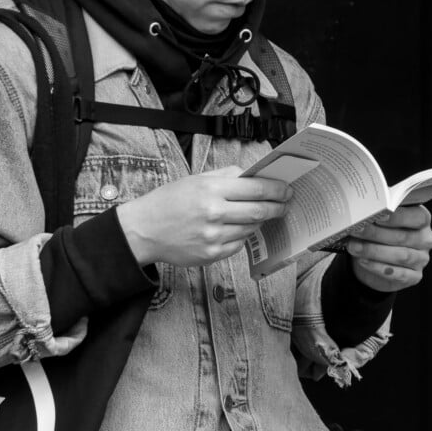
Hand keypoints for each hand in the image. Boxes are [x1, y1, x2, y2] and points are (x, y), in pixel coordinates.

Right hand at [116, 165, 291, 266]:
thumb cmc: (169, 201)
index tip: (287, 189)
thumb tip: (254, 175)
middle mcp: (214, 214)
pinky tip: (236, 228)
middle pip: (259, 211)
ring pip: (251, 229)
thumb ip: (227, 176)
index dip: (277, 189)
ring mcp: (213, 237)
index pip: (256, 189)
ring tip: (261, 214)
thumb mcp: (196, 179)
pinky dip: (242, 236)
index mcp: (211, 190)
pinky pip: (238, 245)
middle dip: (278, 207)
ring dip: (259, 221)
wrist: (144, 230)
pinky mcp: (211, 254)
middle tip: (286, 203)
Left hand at [346, 205, 431, 291]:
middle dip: (377, 233)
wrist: (376, 261)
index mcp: (421, 219)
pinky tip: (363, 261)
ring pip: (401, 255)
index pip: (417, 217)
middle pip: (404, 236)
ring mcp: (421, 259)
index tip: (378, 216)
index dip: (398, 217)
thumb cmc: (379, 235)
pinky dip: (378, 268)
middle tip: (357, 230)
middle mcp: (425, 239)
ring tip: (354, 246)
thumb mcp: (378, 223)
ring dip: (374, 251)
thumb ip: (375, 218)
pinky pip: (399, 274)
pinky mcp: (414, 276)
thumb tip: (359, 216)